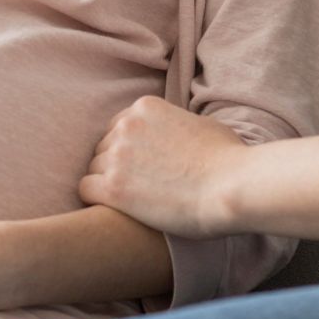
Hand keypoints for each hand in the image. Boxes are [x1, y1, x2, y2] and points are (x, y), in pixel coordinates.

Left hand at [80, 96, 246, 239]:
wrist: (232, 187)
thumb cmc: (229, 159)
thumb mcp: (200, 124)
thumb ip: (175, 125)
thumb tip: (176, 135)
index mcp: (145, 108)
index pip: (118, 127)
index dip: (129, 150)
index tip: (142, 167)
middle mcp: (126, 127)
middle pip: (103, 148)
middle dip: (118, 167)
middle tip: (140, 188)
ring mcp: (117, 156)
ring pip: (94, 169)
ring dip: (108, 184)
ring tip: (133, 202)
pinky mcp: (113, 187)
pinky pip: (86, 189)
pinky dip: (97, 200)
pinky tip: (117, 210)